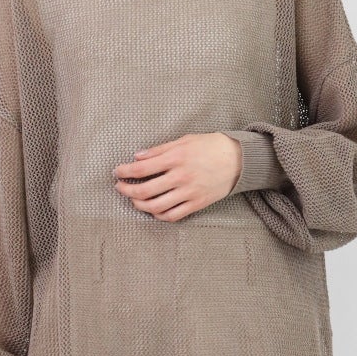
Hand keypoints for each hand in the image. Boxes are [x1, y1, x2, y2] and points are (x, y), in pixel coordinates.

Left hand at [113, 132, 241, 221]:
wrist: (239, 159)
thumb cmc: (210, 146)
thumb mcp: (184, 140)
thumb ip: (159, 150)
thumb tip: (137, 157)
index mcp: (175, 157)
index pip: (141, 169)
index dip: (124, 172)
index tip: (118, 172)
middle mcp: (180, 176)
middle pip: (144, 190)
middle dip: (126, 190)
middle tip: (120, 187)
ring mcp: (189, 192)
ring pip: (156, 207)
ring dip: (140, 205)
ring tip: (134, 200)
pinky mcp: (197, 203)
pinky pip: (173, 215)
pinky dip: (159, 215)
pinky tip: (154, 210)